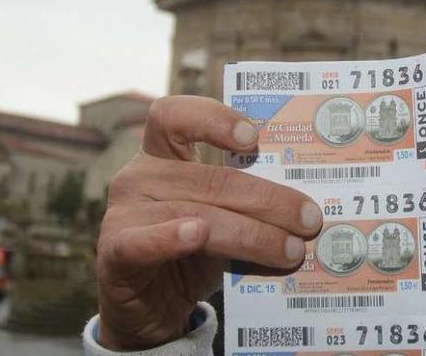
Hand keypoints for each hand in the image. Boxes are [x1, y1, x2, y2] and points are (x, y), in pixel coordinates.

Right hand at [95, 96, 322, 349]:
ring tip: (290, 250)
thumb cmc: (193, 254)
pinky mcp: (115, 253)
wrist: (153, 310)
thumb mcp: (224, 220)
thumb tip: (311, 208)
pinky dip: (171, 237)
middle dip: (268, 199)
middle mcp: (139, 176)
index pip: (176, 116)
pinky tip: (198, 235)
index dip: (213, 118)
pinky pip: (143, 241)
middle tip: (309, 218)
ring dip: (250, 234)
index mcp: (163, 155)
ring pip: (195, 214)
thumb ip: (250, 205)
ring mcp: (122, 213)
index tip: (254, 137)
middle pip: (209, 178)